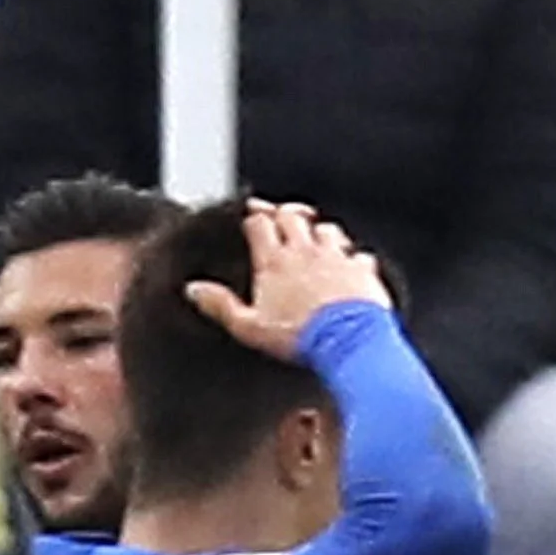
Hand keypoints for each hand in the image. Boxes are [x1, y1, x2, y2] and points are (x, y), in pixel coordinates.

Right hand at [186, 198, 387, 359]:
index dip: (253, 218)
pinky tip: (349, 266)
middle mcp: (305, 251)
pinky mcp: (361, 270)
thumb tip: (194, 289)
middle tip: (279, 219)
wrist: (346, 341)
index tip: (250, 220)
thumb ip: (220, 305)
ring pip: (327, 228)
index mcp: (274, 262)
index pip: (259, 224)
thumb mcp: (248, 327)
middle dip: (284, 214)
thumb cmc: (297, 336)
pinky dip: (352, 257)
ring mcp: (336, 257)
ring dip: (319, 231)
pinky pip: (358, 254)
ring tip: (314, 238)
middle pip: (292, 217)